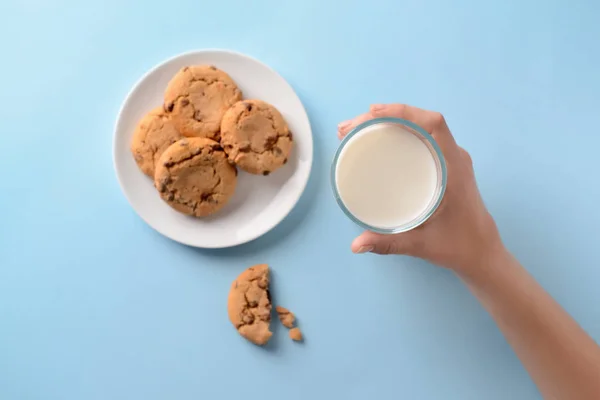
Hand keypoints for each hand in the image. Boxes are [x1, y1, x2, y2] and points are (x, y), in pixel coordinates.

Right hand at [337, 104, 501, 274]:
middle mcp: (453, 157)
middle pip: (420, 121)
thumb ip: (389, 244)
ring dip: (388, 123)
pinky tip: (376, 141)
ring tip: (354, 131)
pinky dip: (397, 134)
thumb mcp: (422, 244)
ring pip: (419, 128)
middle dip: (383, 117)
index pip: (433, 124)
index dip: (404, 111)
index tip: (372, 113)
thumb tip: (356, 245)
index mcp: (454, 167)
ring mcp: (450, 159)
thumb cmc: (458, 246)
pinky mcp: (444, 165)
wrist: (482, 253)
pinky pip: (421, 139)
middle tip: (347, 129)